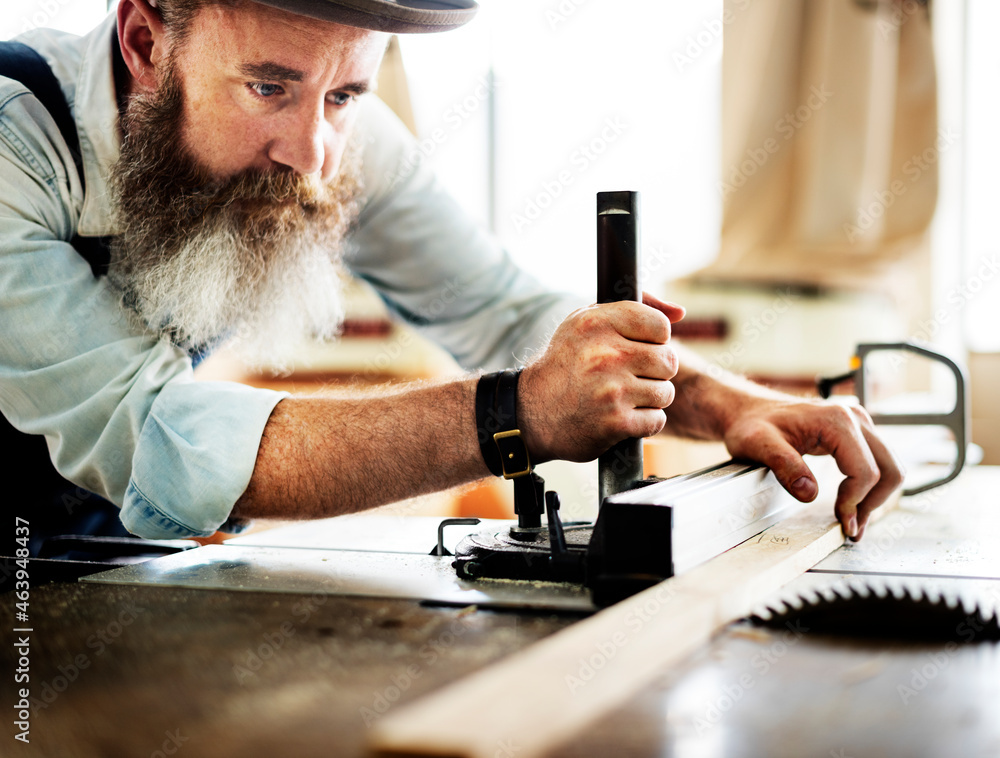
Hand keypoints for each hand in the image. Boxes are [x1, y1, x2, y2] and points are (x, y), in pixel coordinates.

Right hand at [518, 293, 684, 462]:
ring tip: (624, 397)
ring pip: (665, 392)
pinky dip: (644, 422)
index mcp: (597, 323)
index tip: (637, 348)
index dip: (654, 340)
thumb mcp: (586, 322)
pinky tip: (622, 416)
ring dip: (650, 398)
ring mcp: (612, 390)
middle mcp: (605, 354)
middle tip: (631, 376)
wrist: (532, 412)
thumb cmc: (566, 364)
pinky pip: (656, 420)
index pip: (660, 325)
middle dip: (655, 372)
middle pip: (668, 361)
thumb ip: (636, 308)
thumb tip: (679, 312)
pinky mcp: (616, 423)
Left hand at [722, 397, 903, 540]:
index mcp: (836, 420)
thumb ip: (784, 466)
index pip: (865, 470)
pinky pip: (878, 462)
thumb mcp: (759, 444)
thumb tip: (809, 492)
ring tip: (855, 521)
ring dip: (877, 497)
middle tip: (852, 529)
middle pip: (890, 469)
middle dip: (874, 503)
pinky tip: (855, 505)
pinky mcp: (856, 434)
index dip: (855, 501)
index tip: (841, 521)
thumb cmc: (753, 424)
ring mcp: (859, 424)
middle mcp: (855, 418)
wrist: (750, 411)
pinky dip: (872, 487)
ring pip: (890, 467)